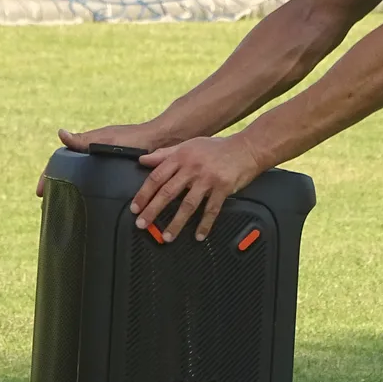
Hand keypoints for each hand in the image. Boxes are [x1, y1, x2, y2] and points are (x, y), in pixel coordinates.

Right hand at [37, 122, 172, 196]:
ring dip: (72, 194)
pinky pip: (99, 187)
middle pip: (70, 174)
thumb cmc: (134, 139)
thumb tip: (60, 133)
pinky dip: (90, 196)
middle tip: (49, 205)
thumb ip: (83, 140)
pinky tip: (90, 208)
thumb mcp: (106, 140)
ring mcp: (106, 167)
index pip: (61, 162)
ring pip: (83, 182)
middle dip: (57, 188)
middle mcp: (94, 157)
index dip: (49, 176)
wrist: (160, 142)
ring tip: (65, 210)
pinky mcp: (117, 175)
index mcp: (87, 147)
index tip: (40, 192)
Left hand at [129, 136, 263, 241]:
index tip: (135, 207)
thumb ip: (165, 154)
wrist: (246, 148)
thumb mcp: (188, 145)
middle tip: (142, 224)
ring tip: (167, 236)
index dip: (144, 193)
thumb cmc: (217, 148)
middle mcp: (192, 168)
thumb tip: (143, 159)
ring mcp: (208, 179)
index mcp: (181, 156)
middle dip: (153, 210)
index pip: (157, 176)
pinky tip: (199, 235)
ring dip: (176, 223)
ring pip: (188, 204)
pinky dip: (204, 224)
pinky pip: (211, 210)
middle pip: (168, 192)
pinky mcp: (223, 188)